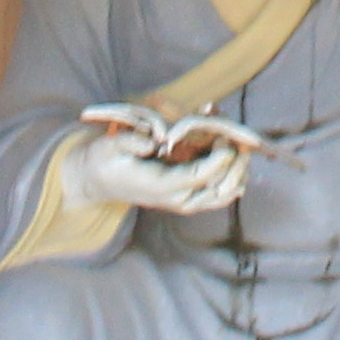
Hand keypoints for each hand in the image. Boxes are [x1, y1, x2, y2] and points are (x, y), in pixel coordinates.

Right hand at [61, 110, 250, 217]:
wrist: (100, 181)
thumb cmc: (106, 160)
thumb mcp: (110, 146)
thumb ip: (131, 141)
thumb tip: (157, 140)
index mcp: (162, 187)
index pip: (201, 177)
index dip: (219, 157)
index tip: (223, 137)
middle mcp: (179, 199)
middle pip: (222, 188)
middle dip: (236, 162)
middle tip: (236, 136)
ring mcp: (186, 202)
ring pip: (227, 193)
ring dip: (239, 169)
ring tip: (237, 143)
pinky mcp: (190, 198)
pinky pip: (222, 193)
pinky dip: (233, 174)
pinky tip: (231, 155)